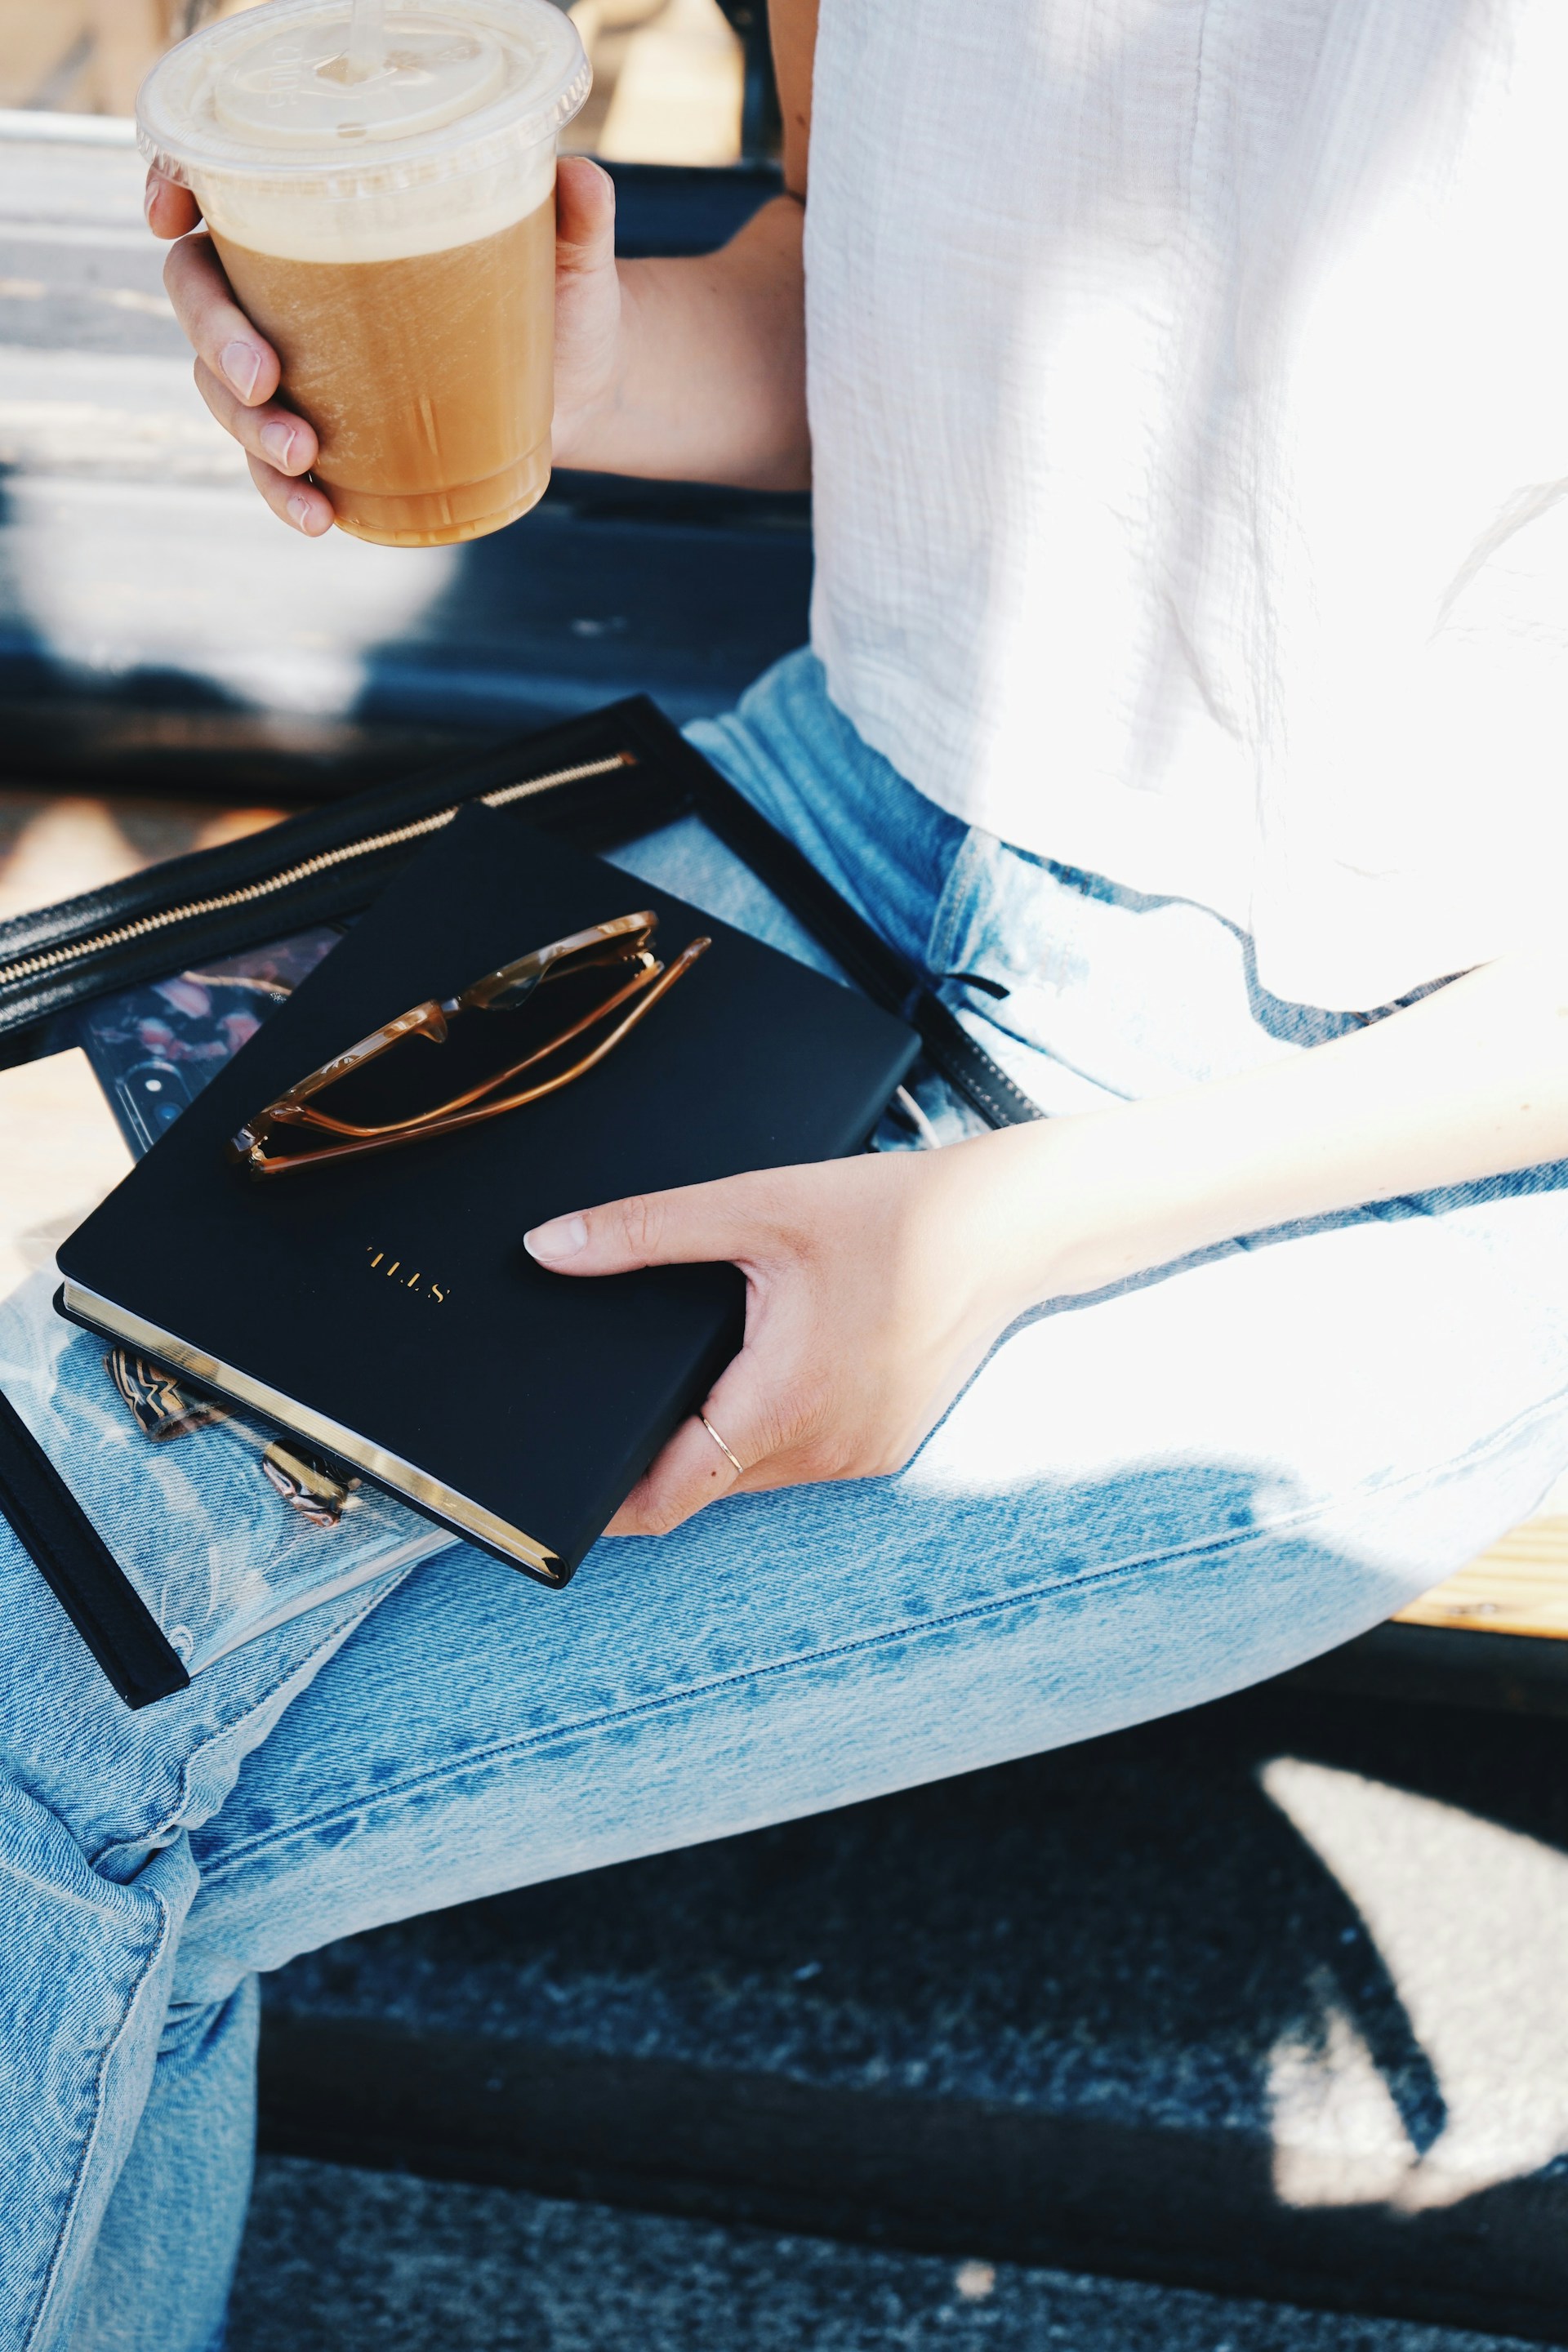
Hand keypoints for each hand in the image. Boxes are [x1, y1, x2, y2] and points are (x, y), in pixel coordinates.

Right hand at [144, 153, 623, 531]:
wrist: (584, 387)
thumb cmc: (563, 299)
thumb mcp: (572, 254)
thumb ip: (577, 214)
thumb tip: (582, 180)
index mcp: (324, 218)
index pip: (220, 192)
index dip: (173, 194)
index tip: (169, 218)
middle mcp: (293, 291)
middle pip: (202, 299)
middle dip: (216, 341)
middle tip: (264, 378)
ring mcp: (303, 370)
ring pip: (225, 393)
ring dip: (248, 431)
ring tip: (303, 457)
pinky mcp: (330, 440)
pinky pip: (278, 472)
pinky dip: (287, 497)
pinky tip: (320, 516)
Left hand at [523, 1133, 1059, 1535]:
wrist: (1013, 1228)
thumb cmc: (891, 1213)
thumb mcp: (755, 1206)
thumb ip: (643, 1231)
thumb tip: (547, 1247)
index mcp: (784, 1405)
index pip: (667, 1497)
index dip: (603, 1499)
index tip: (555, 1487)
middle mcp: (825, 1451)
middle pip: (704, 1484)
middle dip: (652, 1453)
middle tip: (603, 1406)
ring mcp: (862, 1457)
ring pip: (752, 1472)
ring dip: (712, 1438)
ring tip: (686, 1375)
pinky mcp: (885, 1444)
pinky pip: (799, 1455)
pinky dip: (765, 1426)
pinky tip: (759, 1367)